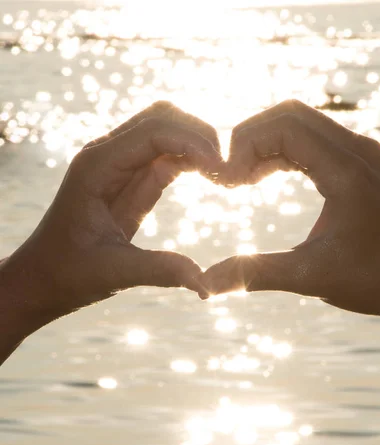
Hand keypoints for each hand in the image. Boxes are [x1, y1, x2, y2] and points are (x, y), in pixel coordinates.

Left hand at [0, 102, 220, 361]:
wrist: (42, 279)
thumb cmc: (67, 274)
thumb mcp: (114, 273)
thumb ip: (160, 271)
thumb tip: (204, 284)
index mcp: (96, 168)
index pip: (152, 133)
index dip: (192, 142)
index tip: (222, 167)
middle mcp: (104, 156)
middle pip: (160, 118)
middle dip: (198, 134)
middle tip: (229, 166)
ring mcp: (115, 165)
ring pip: (163, 131)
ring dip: (195, 143)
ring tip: (224, 170)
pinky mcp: (126, 180)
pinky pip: (162, 156)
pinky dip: (188, 160)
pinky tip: (210, 175)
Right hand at [202, 100, 379, 318]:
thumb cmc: (376, 279)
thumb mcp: (311, 277)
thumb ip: (256, 273)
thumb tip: (207, 282)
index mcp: (346, 171)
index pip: (284, 125)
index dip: (244, 144)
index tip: (225, 182)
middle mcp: (355, 151)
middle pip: (288, 115)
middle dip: (248, 140)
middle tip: (227, 179)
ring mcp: (358, 154)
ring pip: (299, 124)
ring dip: (263, 145)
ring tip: (239, 181)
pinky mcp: (356, 165)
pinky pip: (310, 141)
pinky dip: (280, 153)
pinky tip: (261, 178)